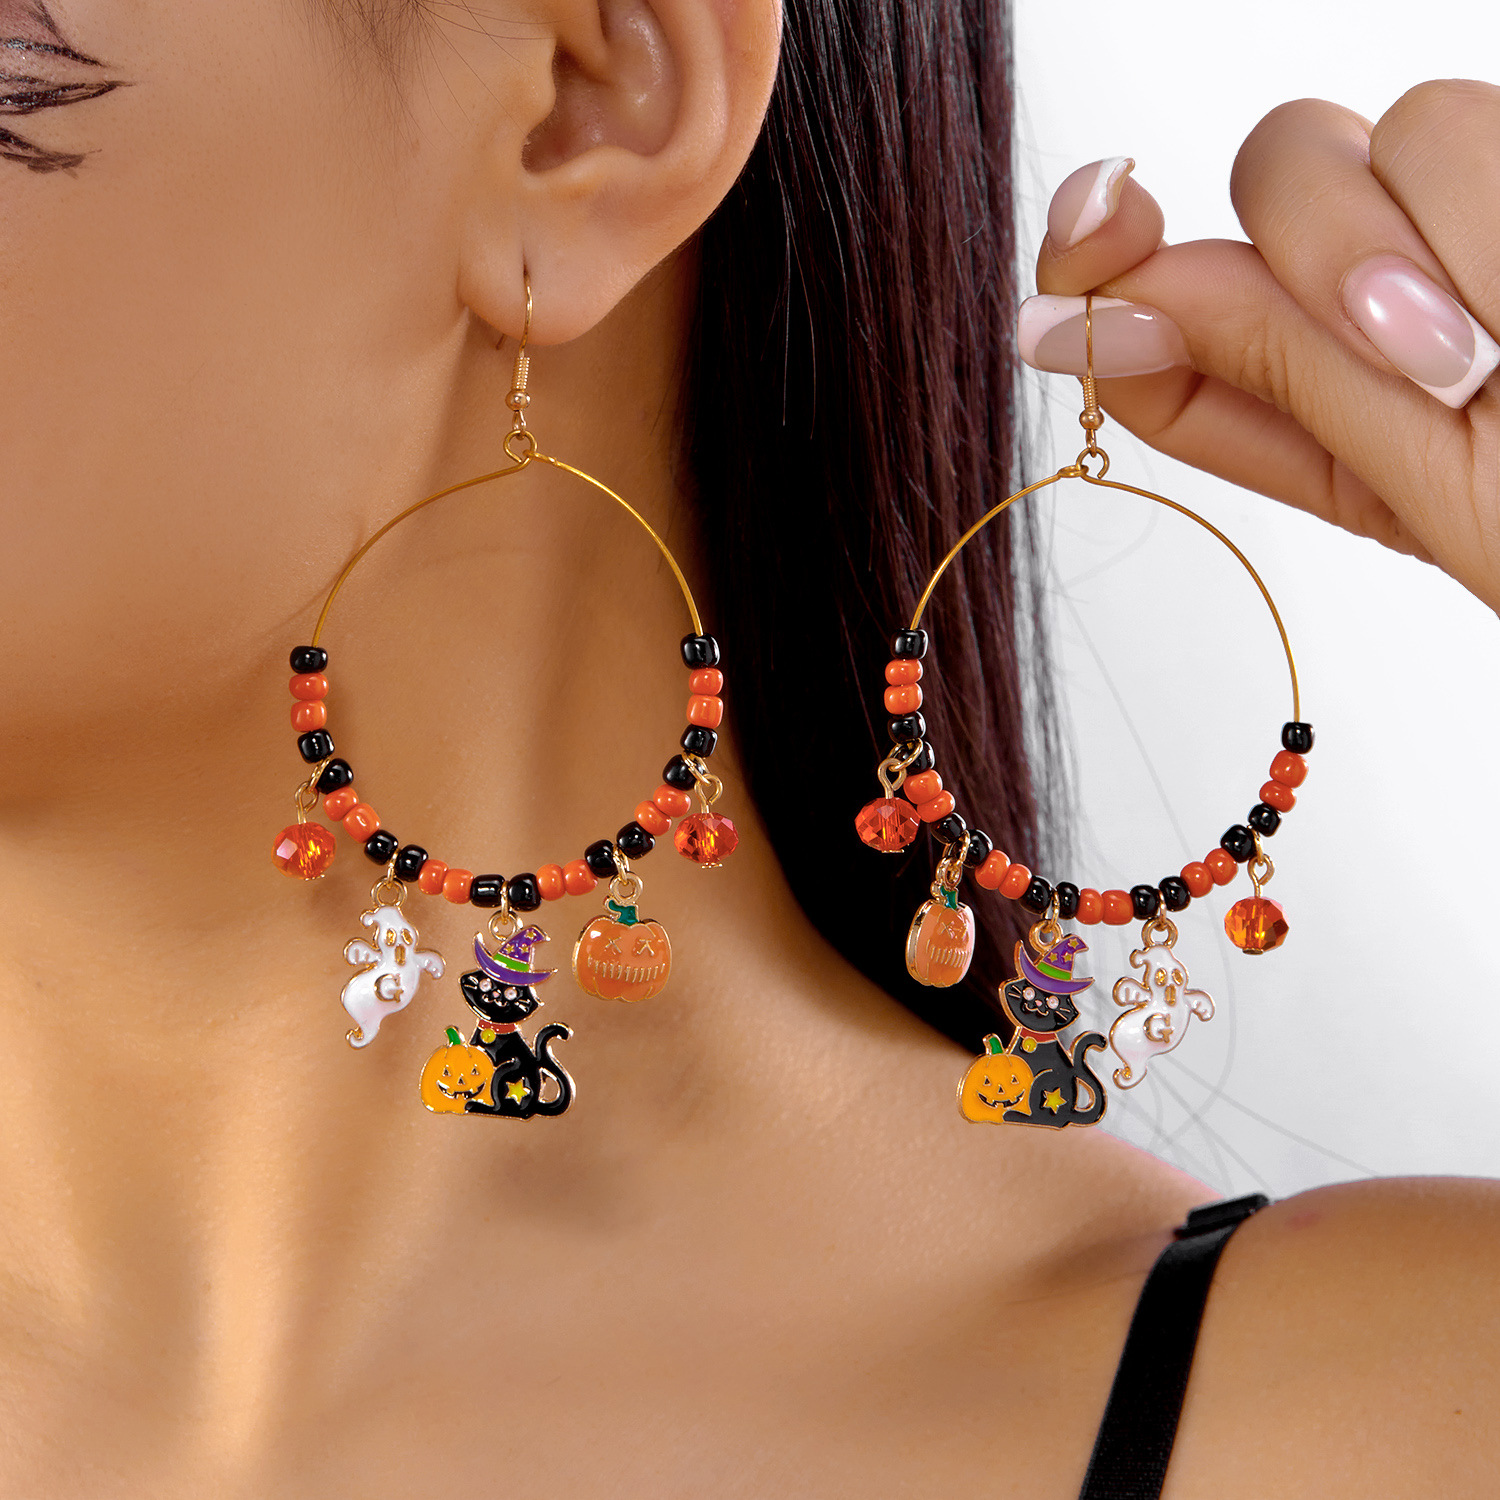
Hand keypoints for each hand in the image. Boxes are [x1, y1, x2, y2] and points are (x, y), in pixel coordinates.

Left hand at [1019, 81, 1499, 612]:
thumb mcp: (1433, 484)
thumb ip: (1281, 374)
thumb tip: (1103, 307)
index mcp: (1316, 417)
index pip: (1162, 323)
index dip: (1108, 268)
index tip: (1097, 226)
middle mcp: (1378, 311)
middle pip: (1276, 177)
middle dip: (1339, 243)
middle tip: (1446, 351)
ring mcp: (1463, 233)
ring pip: (1405, 126)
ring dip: (1457, 221)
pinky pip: (1474, 117)